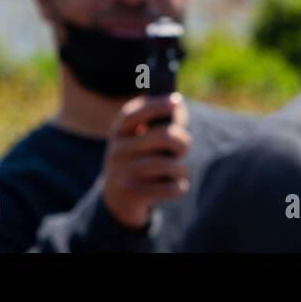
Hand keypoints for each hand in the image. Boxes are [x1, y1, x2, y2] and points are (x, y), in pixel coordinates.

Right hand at [100, 94, 191, 229]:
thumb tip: (177, 105)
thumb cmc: (139, 161)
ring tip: (180, 171)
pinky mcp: (132, 195)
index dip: (156, 105)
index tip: (175, 101)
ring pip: (168, 165)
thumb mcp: (140, 140)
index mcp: (118, 133)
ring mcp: (122, 173)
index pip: (133, 114)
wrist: (117, 200)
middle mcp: (117, 151)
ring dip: (181, 169)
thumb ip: (159, 123)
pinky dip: (180, 187)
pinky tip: (179, 186)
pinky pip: (169, 188)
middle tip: (183, 147)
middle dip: (182, 140)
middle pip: (163, 136)